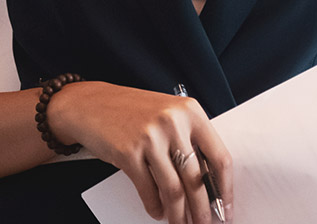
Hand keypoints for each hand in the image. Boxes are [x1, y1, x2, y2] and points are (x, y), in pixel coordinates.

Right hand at [48, 81, 233, 223]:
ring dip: (179, 214)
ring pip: (173, 189)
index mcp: (190, 111)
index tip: (226, 208)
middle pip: (196, 179)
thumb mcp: (168, 116)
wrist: (90, 104)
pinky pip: (148, 190)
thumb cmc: (132, 111)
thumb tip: (209, 185)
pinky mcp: (128, 152)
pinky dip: (155, 206)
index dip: (225, 189)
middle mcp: (173, 122)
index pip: (219, 157)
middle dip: (203, 209)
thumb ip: (189, 141)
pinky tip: (158, 212)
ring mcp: (150, 137)